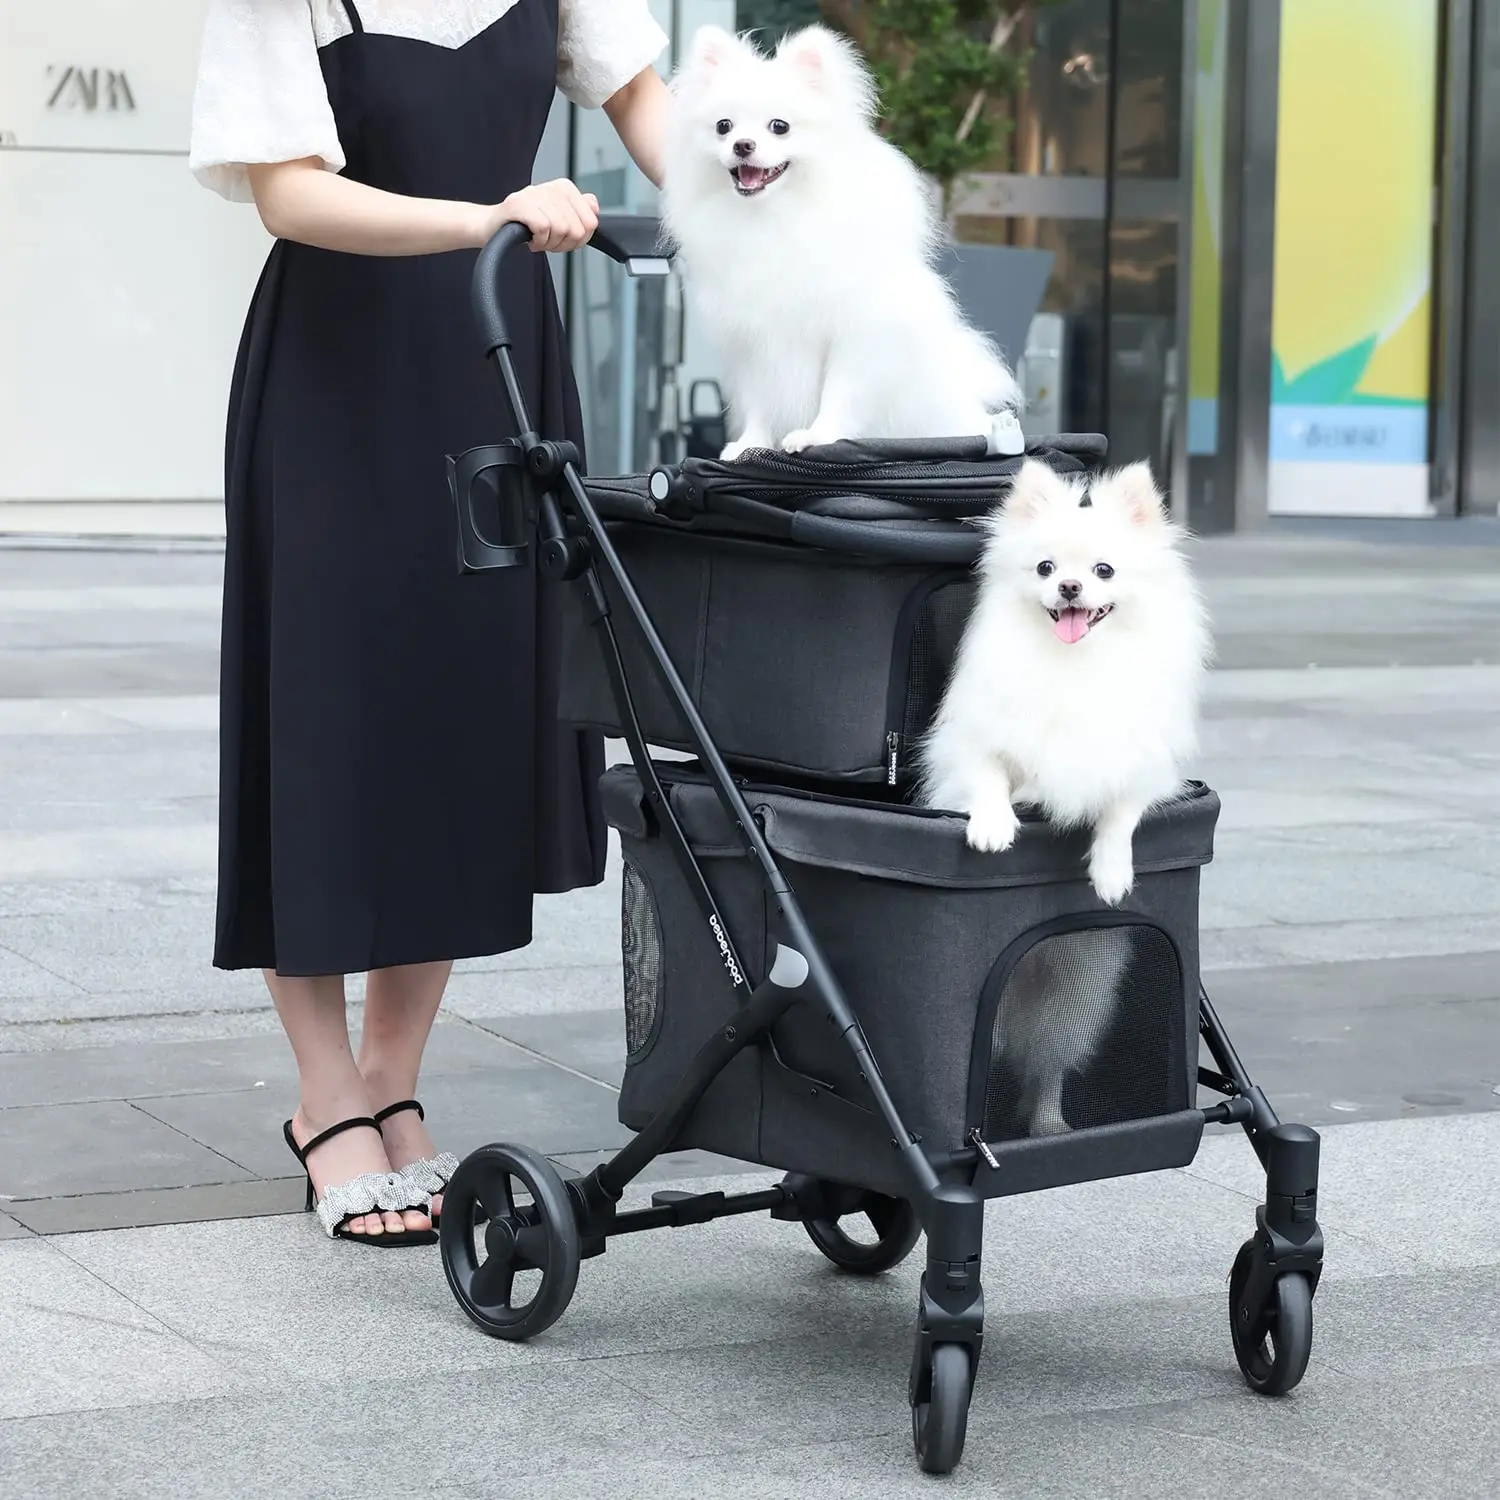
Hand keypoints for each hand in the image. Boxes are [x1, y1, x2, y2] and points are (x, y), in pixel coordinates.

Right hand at [475, 179, 599, 252]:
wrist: (493, 227)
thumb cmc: (527, 225)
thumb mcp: (558, 219)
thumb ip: (580, 212)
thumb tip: (593, 205)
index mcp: (564, 188)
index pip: (590, 222)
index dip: (578, 240)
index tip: (562, 239)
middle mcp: (551, 187)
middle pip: (577, 229)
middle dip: (563, 244)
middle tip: (548, 240)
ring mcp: (534, 194)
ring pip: (561, 229)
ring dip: (548, 244)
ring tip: (537, 238)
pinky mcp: (518, 204)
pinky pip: (543, 228)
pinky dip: (538, 241)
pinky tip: (531, 239)